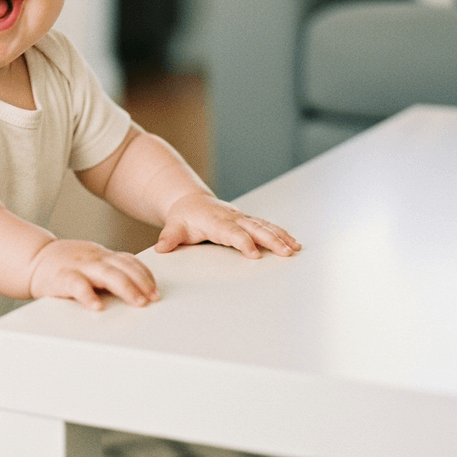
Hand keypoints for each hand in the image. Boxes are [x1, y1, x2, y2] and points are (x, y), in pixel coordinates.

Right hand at [28, 239, 159, 310]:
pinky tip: (97, 307)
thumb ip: (111, 270)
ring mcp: (79, 266)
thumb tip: (139, 288)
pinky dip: (88, 296)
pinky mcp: (62, 277)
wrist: (33, 259)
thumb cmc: (65, 264)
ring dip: (126, 288)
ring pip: (107, 274)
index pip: (129, 261)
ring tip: (138, 302)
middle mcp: (94, 258)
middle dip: (142, 282)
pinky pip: (77, 285)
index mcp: (102, 256)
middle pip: (123, 267)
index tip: (156, 290)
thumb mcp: (91, 261)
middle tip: (153, 298)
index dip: (145, 275)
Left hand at [155, 193, 301, 257]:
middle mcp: (232, 217)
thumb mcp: (173, 227)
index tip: (254, 254)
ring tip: (295, 249)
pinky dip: (281, 234)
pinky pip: (267, 226)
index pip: (232, 232)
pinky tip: (294, 243)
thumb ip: (169, 238)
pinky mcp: (248, 221)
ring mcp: (242, 218)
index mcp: (215, 220)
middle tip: (286, 253)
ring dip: (281, 237)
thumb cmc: (183, 217)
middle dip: (271, 240)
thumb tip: (161, 249)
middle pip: (254, 228)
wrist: (190, 201)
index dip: (243, 242)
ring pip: (264, 226)